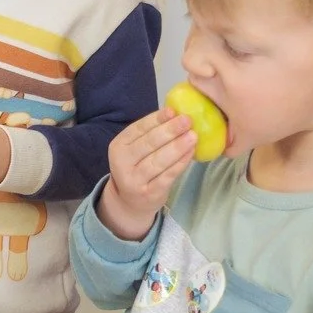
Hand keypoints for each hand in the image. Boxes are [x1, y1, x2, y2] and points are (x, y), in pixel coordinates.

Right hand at [97, 109, 196, 240]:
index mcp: (118, 146)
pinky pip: (167, 176)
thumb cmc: (138, 167)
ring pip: (158, 160)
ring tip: (193, 136)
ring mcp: (134, 180)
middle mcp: (122, 163)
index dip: (156, 119)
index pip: (138, 129)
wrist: (130, 201)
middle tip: (188, 120)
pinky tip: (191, 153)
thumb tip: (176, 113)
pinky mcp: (149, 193)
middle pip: (148, 144)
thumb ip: (150, 133)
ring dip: (177, 147)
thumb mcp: (135, 149)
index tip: (174, 110)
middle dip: (170, 131)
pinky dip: (180, 163)